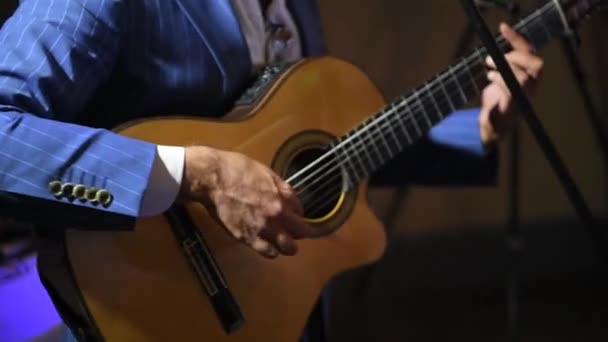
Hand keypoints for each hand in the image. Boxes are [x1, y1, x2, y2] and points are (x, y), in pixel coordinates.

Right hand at [179, 145, 313, 258]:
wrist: (213, 178)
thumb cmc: (234, 169)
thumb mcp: (264, 171)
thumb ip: (279, 187)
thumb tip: (288, 196)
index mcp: (283, 194)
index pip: (301, 211)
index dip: (298, 214)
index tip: (294, 216)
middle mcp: (278, 212)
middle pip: (301, 231)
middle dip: (299, 232)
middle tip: (294, 232)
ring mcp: (265, 227)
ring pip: (289, 247)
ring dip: (289, 246)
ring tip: (285, 245)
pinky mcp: (249, 238)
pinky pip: (269, 253)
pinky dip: (271, 251)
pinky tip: (269, 247)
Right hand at [479, 22, 543, 144]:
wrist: (499, 119)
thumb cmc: (495, 122)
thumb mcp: (491, 123)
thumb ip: (491, 118)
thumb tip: (491, 111)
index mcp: (523, 98)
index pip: (522, 80)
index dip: (506, 76)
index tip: (490, 76)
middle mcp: (531, 86)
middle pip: (534, 64)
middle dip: (514, 59)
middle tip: (491, 62)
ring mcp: (529, 76)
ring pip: (531, 53)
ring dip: (515, 44)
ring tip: (492, 54)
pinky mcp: (524, 67)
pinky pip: (525, 48)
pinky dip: (515, 37)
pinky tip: (503, 30)